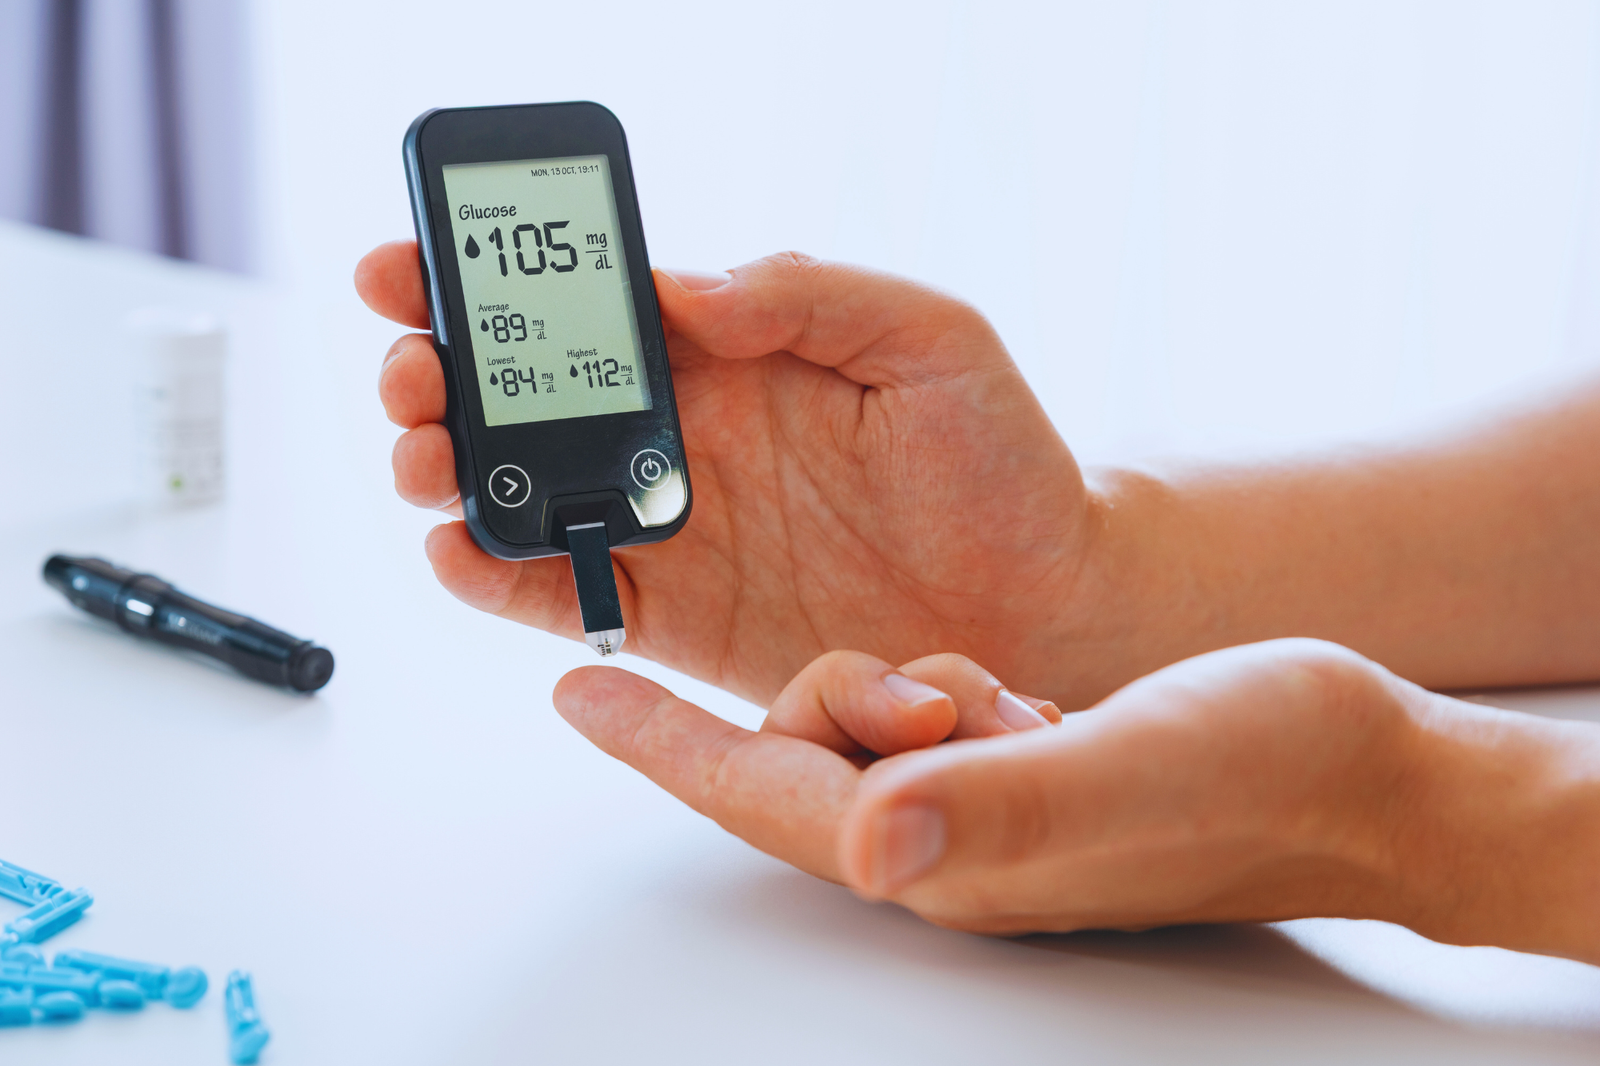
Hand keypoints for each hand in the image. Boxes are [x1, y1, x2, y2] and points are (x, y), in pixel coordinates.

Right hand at [355, 246, 1105, 706]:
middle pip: (525, 397)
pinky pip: (564, 592)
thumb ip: (808, 293)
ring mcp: (669, 526)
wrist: (1045, 602)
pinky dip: (498, 575)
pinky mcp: (676, 614)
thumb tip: (679, 288)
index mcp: (727, 354)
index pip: (587, 306)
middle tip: (412, 370)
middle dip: (441, 372)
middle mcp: (679, 435)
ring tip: (421, 453)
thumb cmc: (1001, 461)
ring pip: (521, 491)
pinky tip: (459, 549)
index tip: (415, 264)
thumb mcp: (928, 337)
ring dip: (448, 469)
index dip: (490, 282)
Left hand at [555, 638, 1599, 962]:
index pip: (762, 794)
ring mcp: (980, 811)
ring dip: (906, 685)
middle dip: (833, 696)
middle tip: (943, 680)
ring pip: (870, 726)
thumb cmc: (1258, 781)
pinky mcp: (1020, 772)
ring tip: (1003, 688)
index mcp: (943, 851)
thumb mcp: (1119, 775)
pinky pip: (929, 720)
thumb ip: (994, 807)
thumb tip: (868, 836)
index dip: (662, 740)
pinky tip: (1007, 686)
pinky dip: (942, 685)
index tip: (577, 682)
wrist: (1362, 776)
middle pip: (809, 752)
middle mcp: (945, 838)